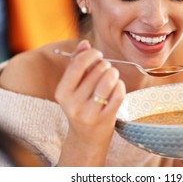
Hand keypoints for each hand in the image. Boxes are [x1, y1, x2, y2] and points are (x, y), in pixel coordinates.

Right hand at [55, 40, 125, 165]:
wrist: (87, 138)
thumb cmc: (81, 105)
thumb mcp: (74, 86)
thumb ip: (77, 63)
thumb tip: (84, 43)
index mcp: (62, 92)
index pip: (78, 64)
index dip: (91, 54)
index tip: (98, 54)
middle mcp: (73, 104)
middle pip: (97, 70)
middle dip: (106, 65)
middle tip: (106, 69)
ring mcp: (89, 113)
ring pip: (109, 81)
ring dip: (114, 74)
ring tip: (113, 76)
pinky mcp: (105, 119)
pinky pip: (118, 94)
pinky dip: (121, 86)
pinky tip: (117, 88)